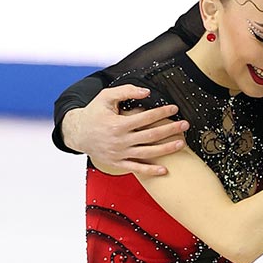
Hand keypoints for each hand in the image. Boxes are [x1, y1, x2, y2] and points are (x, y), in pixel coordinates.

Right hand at [62, 85, 186, 175]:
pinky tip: (164, 170)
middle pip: (151, 136)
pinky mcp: (118, 163)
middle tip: (185, 125)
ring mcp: (120, 153)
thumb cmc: (93, 113)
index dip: (162, 112)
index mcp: (118, 124)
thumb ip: (126, 92)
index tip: (174, 108)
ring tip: (181, 143)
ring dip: (166, 149)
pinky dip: (150, 170)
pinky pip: (136, 168)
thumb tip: (146, 92)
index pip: (146, 117)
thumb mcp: (106, 97)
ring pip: (148, 153)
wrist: (77, 133)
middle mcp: (120, 140)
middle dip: (170, 130)